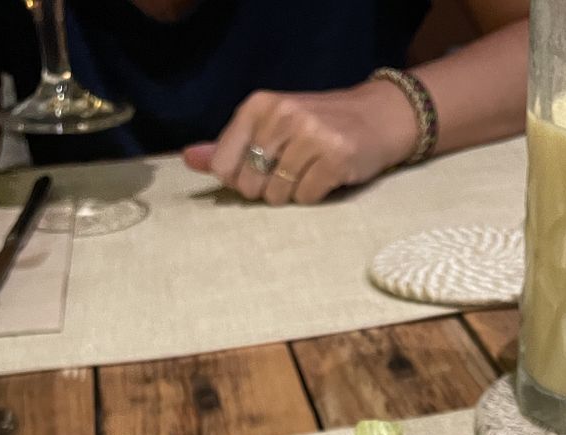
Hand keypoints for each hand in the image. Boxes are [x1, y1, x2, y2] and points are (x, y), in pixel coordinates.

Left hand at [183, 82, 418, 205]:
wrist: (376, 117)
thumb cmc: (316, 125)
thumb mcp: (269, 125)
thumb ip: (228, 145)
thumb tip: (189, 159)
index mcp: (259, 105)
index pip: (224, 166)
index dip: (239, 180)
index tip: (259, 171)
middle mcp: (283, 115)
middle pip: (250, 185)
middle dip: (267, 189)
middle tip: (290, 171)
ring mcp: (311, 135)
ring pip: (277, 195)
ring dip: (291, 194)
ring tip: (308, 173)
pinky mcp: (336, 158)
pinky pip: (306, 199)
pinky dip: (314, 196)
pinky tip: (326, 177)